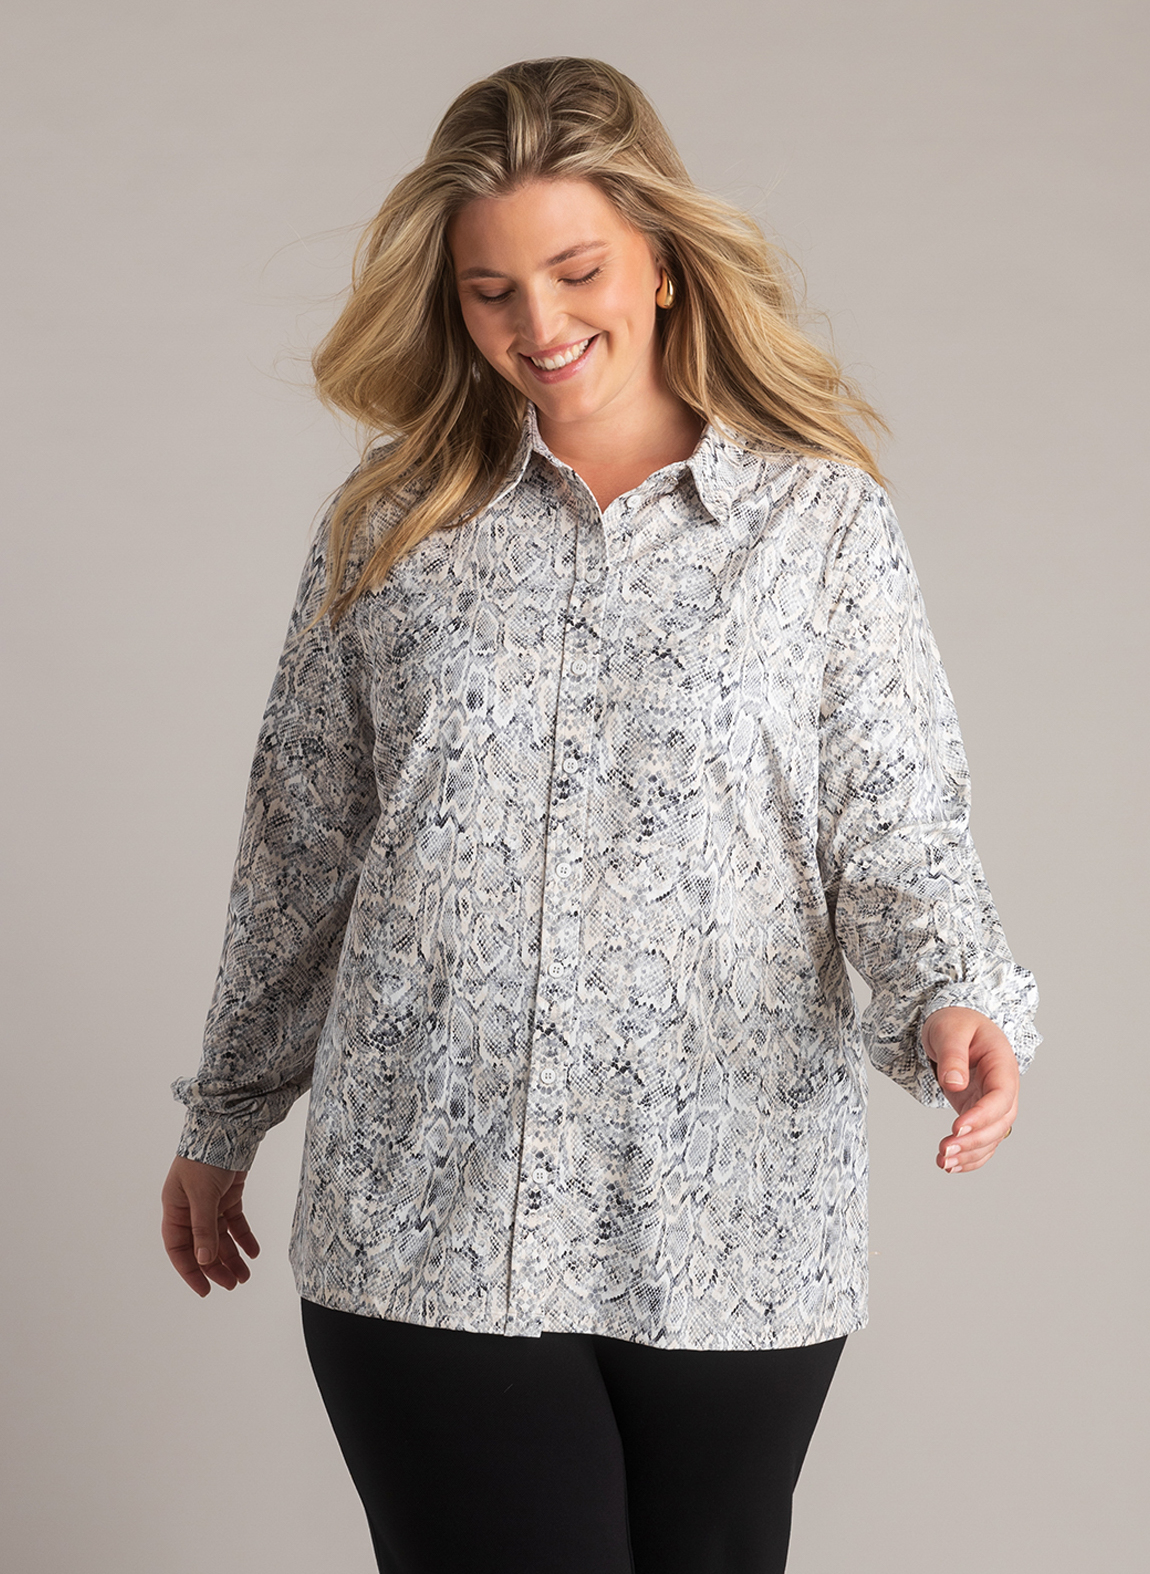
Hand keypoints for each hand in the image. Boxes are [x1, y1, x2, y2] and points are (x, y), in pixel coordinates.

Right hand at [161, 1156, 259, 1295]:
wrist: (227, 1126)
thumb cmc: (206, 1157)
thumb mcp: (202, 1195)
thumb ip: (203, 1228)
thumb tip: (204, 1260)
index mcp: (175, 1209)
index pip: (179, 1248)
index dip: (190, 1271)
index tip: (205, 1290)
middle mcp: (190, 1208)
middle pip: (202, 1246)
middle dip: (216, 1267)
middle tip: (234, 1284)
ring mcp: (210, 1202)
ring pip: (220, 1237)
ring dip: (232, 1256)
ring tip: (246, 1275)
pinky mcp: (228, 1194)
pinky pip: (235, 1222)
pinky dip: (244, 1236)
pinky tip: (254, 1251)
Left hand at [921, 1007, 1018, 1174]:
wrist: (954, 1024)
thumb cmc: (955, 1022)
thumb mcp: (950, 1030)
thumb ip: (952, 1054)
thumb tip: (954, 1083)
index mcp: (1002, 1064)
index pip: (1001, 1096)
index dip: (983, 1115)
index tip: (957, 1127)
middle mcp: (1003, 1087)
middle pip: (1000, 1122)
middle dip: (974, 1141)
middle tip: (944, 1150)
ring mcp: (992, 1103)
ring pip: (992, 1137)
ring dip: (970, 1154)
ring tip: (943, 1162)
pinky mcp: (979, 1113)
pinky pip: (982, 1140)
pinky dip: (970, 1156)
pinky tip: (950, 1166)